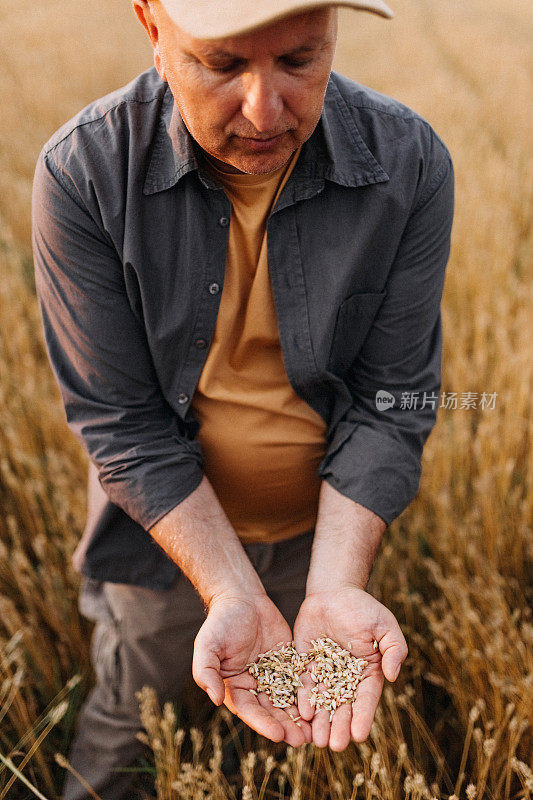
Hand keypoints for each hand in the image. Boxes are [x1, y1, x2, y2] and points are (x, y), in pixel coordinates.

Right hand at [192, 593, 311, 745]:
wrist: (242, 597)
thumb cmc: (221, 621)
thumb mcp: (207, 645)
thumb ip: (206, 672)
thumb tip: (215, 699)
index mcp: (234, 688)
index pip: (250, 711)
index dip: (263, 723)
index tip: (278, 735)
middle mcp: (254, 686)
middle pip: (272, 711)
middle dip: (286, 726)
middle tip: (302, 740)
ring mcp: (273, 676)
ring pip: (288, 701)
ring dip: (300, 717)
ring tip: (316, 732)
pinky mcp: (289, 664)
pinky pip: (301, 681)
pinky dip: (310, 695)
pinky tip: (324, 705)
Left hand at [293, 586, 406, 750]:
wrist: (334, 592)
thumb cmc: (363, 608)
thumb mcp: (385, 625)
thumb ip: (394, 650)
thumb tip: (393, 676)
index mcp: (367, 673)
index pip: (365, 699)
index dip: (362, 717)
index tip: (359, 735)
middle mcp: (345, 678)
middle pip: (342, 707)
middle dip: (339, 726)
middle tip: (334, 746)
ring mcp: (324, 672)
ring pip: (322, 702)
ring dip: (320, 721)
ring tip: (317, 740)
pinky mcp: (305, 664)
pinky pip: (303, 684)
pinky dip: (303, 699)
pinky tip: (303, 713)